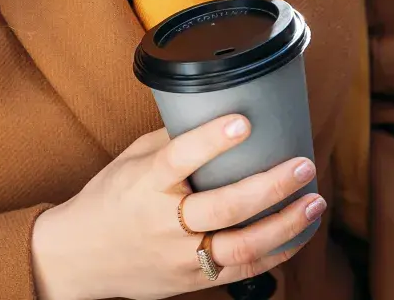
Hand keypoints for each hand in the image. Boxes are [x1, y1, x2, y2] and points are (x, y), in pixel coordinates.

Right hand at [30, 115, 324, 299]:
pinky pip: (244, 268)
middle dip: (270, 186)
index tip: (242, 121)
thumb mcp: (130, 162)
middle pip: (224, 207)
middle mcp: (164, 221)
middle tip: (302, 165)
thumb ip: (169, 143)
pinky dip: (277, 251)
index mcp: (144, 183)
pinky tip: (299, 232)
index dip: (212, 140)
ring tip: (314, 201)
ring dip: (285, 224)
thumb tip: (214, 113)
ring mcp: (180, 254)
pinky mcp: (193, 279)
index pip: (179, 157)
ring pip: (242, 245)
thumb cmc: (108, 200)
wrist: (80, 256)